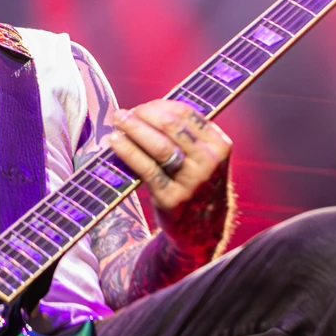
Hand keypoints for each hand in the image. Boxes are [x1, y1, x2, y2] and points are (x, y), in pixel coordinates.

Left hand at [106, 100, 232, 257]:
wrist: (203, 229)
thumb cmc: (197, 184)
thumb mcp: (206, 159)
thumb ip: (187, 135)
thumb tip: (149, 109)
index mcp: (220, 146)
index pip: (187, 114)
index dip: (160, 106)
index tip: (143, 106)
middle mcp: (209, 162)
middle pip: (171, 127)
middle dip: (144, 115)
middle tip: (125, 113)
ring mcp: (192, 181)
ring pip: (159, 146)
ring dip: (134, 129)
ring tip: (118, 122)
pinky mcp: (172, 198)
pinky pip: (146, 169)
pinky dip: (128, 152)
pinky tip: (115, 142)